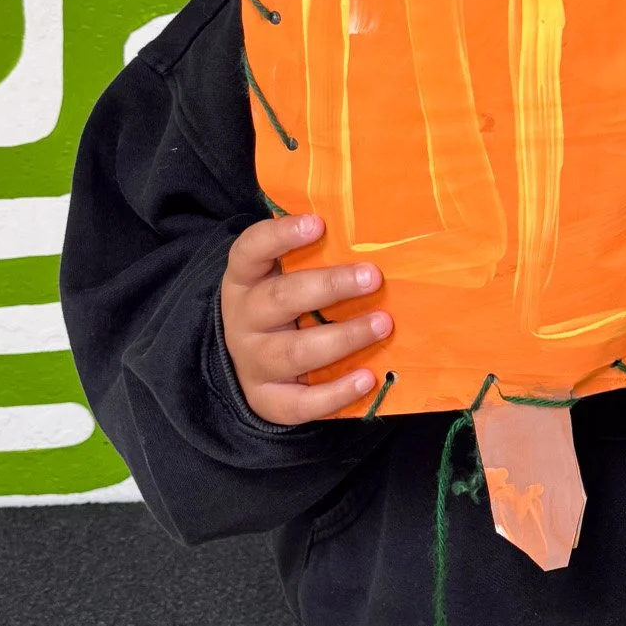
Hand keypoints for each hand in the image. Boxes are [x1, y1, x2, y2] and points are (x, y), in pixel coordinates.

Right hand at [220, 214, 391, 426]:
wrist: (247, 365)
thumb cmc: (282, 307)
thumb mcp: (280, 276)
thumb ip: (308, 255)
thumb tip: (367, 226)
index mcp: (245, 279)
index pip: (251, 249)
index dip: (281, 235)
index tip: (318, 224)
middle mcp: (243, 319)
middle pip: (280, 299)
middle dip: (329, 286)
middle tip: (372, 277)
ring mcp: (253, 361)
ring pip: (294, 351)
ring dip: (343, 337)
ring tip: (382, 324)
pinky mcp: (268, 399)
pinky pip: (300, 402)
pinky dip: (335, 393)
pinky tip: (367, 377)